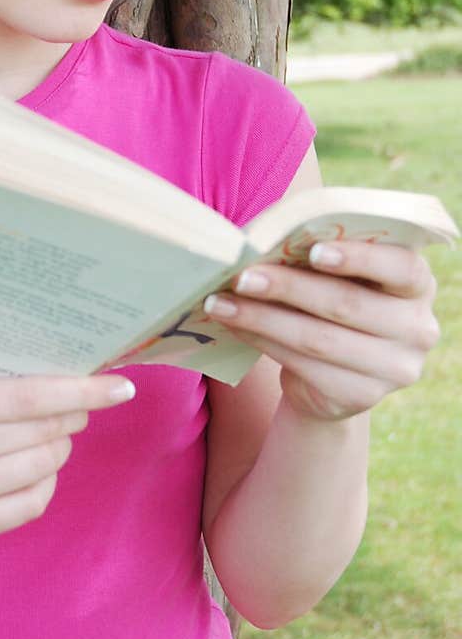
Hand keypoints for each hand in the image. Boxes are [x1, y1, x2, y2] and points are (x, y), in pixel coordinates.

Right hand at [0, 373, 135, 545]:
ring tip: (54, 431)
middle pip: (41, 431)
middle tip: (82, 404)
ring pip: (43, 466)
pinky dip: (47, 480)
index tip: (120, 387)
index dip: (79, 391)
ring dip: (60, 444)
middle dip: (74, 414)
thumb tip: (50, 338)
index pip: (27, 396)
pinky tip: (37, 465)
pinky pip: (33, 503)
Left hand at [203, 241, 439, 420]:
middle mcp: (418, 329)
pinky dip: (262, 341)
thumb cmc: (332, 299)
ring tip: (219, 302)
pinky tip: (234, 326)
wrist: (334, 374)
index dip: (360, 258)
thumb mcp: (339, 276)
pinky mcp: (361, 396)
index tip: (313, 250)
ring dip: (262, 317)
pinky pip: (303, 365)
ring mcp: (394, 369)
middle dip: (288, 287)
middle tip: (241, 275)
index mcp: (418, 285)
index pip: (402, 268)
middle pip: (347, 304)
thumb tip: (262, 242)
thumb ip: (321, 256)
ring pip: (318, 339)